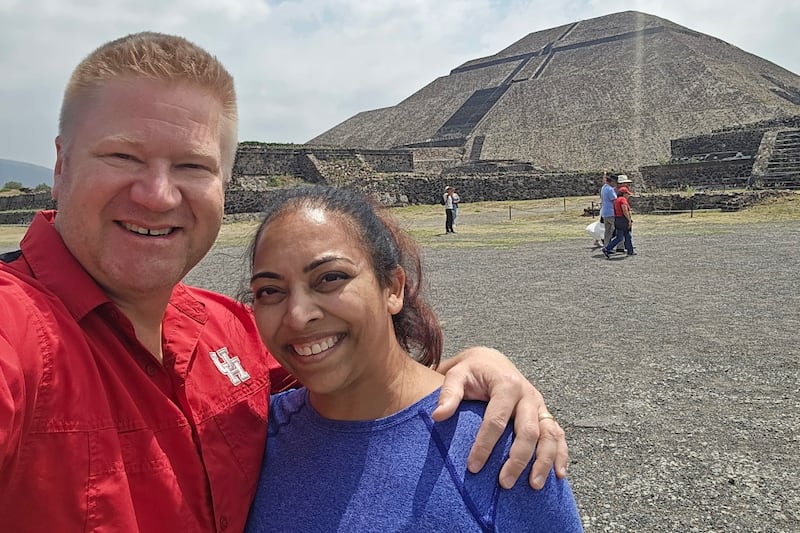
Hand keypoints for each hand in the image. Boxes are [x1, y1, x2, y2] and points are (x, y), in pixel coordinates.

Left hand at [432, 346, 568, 489]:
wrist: (491, 361)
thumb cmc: (472, 371)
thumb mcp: (457, 375)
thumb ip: (448, 394)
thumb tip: (438, 416)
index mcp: (506, 384)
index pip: (497, 419)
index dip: (485, 444)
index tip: (473, 467)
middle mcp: (527, 395)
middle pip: (528, 430)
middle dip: (517, 459)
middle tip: (504, 483)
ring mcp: (539, 405)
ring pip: (549, 434)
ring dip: (544, 461)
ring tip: (534, 486)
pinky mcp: (545, 413)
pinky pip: (558, 435)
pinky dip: (560, 454)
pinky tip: (559, 475)